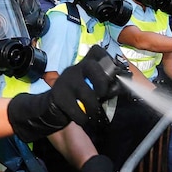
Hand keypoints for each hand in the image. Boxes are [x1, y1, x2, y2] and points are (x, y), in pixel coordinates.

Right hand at [7, 48, 121, 141]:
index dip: (107, 59)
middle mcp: (75, 69)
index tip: (113, 73)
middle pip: (92, 67)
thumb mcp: (91, 86)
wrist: (51, 106)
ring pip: (86, 93)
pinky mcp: (59, 96)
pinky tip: (83, 119)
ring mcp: (66, 81)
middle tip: (102, 95)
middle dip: (102, 83)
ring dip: (94, 107)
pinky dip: (82, 117)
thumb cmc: (78, 96)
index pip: (97, 52)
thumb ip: (105, 84)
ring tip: (94, 113)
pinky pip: (75, 109)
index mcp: (86, 65)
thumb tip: (120, 86)